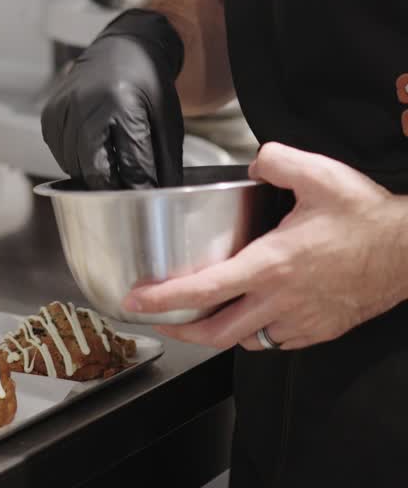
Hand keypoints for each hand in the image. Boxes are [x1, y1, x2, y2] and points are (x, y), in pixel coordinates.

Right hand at [40, 9, 183, 188]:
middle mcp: (85, 105)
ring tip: (113, 167)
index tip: (147, 202)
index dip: (140, 189)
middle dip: (113, 188)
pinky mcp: (49, 115)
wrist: (124, 48)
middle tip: (127, 191)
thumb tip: (158, 199)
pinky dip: (78, 162)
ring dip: (94, 176)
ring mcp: (63, 109)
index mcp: (120, 104)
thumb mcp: (167, 119)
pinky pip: (61, 155)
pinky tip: (95, 150)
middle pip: (95, 171)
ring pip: (75, 168)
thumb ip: (163, 162)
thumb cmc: (148, 84)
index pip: (129, 164)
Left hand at [122, 142, 407, 349]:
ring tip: (200, 316)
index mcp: (271, 264)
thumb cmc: (365, 216)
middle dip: (178, 329)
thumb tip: (256, 161)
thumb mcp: (318, 173)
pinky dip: (254, 334)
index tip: (136, 300)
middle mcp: (280, 300)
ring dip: (218, 332)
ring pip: (246, 341)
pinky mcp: (318, 330)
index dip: (164, 299)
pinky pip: (275, 341)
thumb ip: (275, 159)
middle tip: (157, 319)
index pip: (205, 289)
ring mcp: (300, 321)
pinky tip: (251, 314)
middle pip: (216, 332)